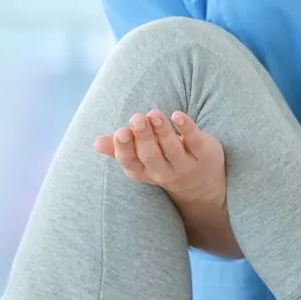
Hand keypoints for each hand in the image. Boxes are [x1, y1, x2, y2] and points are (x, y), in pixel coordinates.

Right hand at [94, 110, 225, 206]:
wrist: (201, 185)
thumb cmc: (164, 163)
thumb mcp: (141, 160)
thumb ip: (120, 149)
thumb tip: (96, 142)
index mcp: (144, 171)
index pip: (130, 163)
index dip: (124, 149)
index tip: (120, 133)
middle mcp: (164, 171)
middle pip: (151, 156)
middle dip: (143, 137)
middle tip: (136, 119)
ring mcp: (185, 164)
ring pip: (172, 148)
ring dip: (162, 130)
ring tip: (153, 114)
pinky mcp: (204, 153)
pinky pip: (194, 141)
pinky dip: (186, 128)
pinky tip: (177, 115)